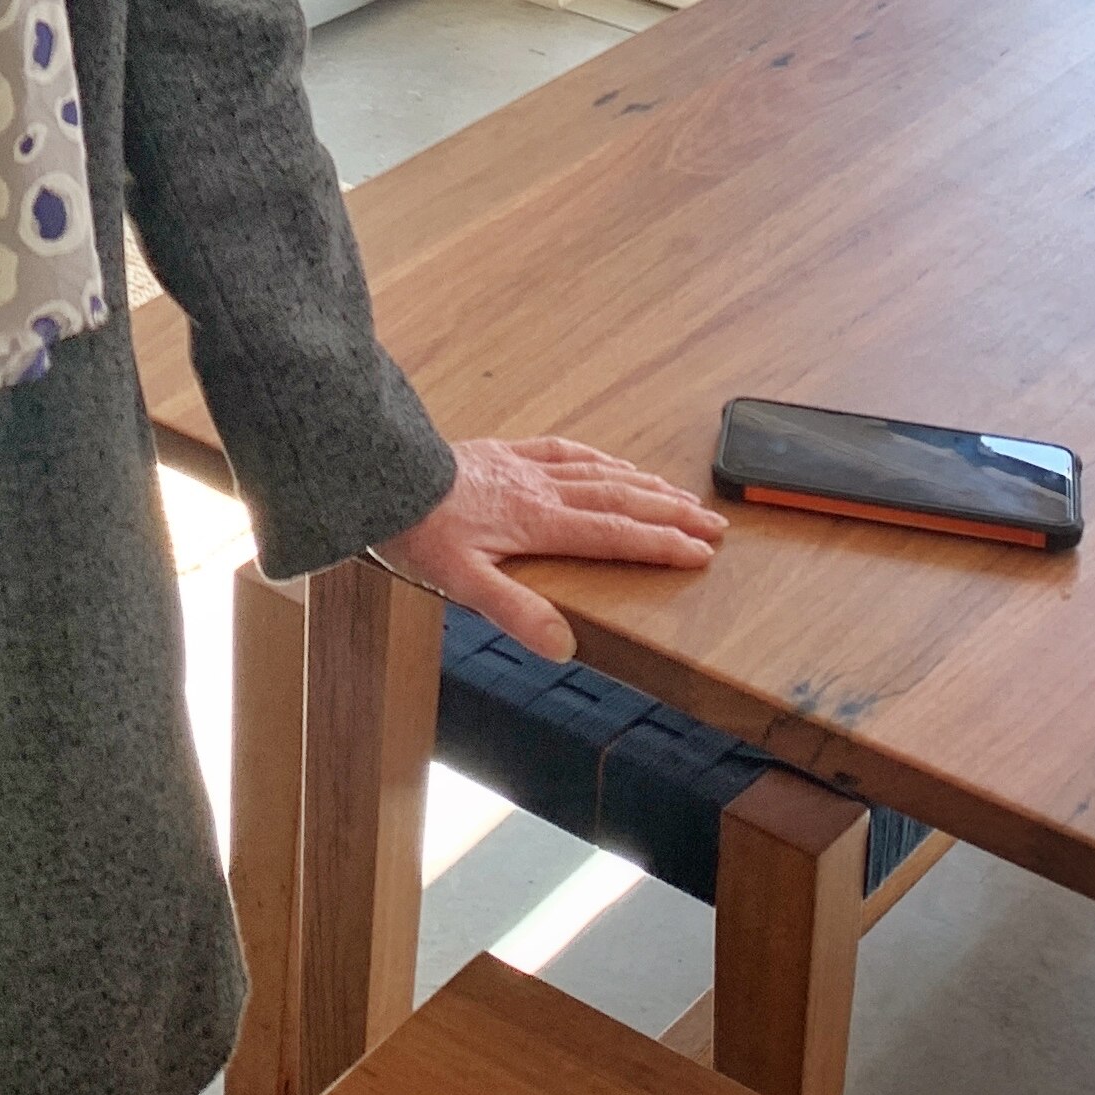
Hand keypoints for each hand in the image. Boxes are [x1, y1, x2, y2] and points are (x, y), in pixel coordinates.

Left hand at [373, 437, 726, 661]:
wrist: (381, 472)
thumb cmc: (415, 528)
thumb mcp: (459, 581)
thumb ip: (514, 611)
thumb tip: (563, 646)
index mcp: (539, 523)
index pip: (616, 535)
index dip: (662, 544)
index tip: (703, 552)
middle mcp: (541, 490)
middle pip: (620, 499)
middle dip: (670, 513)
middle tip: (713, 523)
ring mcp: (523, 466)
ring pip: (599, 473)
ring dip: (643, 485)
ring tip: (679, 493)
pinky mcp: (502, 451)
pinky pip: (561, 449)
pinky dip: (595, 457)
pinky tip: (607, 461)